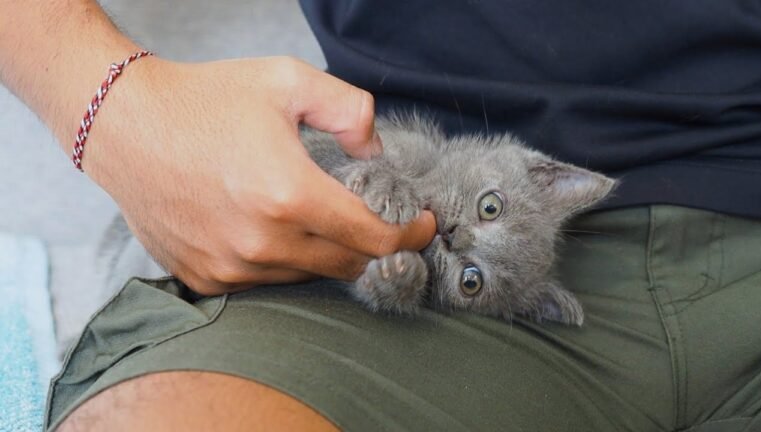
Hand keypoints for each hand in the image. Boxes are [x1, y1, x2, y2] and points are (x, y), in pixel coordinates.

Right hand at [83, 56, 435, 294]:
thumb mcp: (288, 80)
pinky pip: (265, 283)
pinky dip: (282, 262)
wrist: (123, 125)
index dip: (411, 234)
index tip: (423, 225)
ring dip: (325, 252)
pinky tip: (269, 227)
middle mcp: (263, 243)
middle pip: (348, 265)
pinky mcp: (205, 278)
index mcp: (290, 195)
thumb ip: (350, 110)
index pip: (375, 238)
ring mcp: (231, 267)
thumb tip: (374, 150)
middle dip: (372, 244)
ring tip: (312, 214)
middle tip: (372, 216)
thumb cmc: (205, 99)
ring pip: (309, 277)